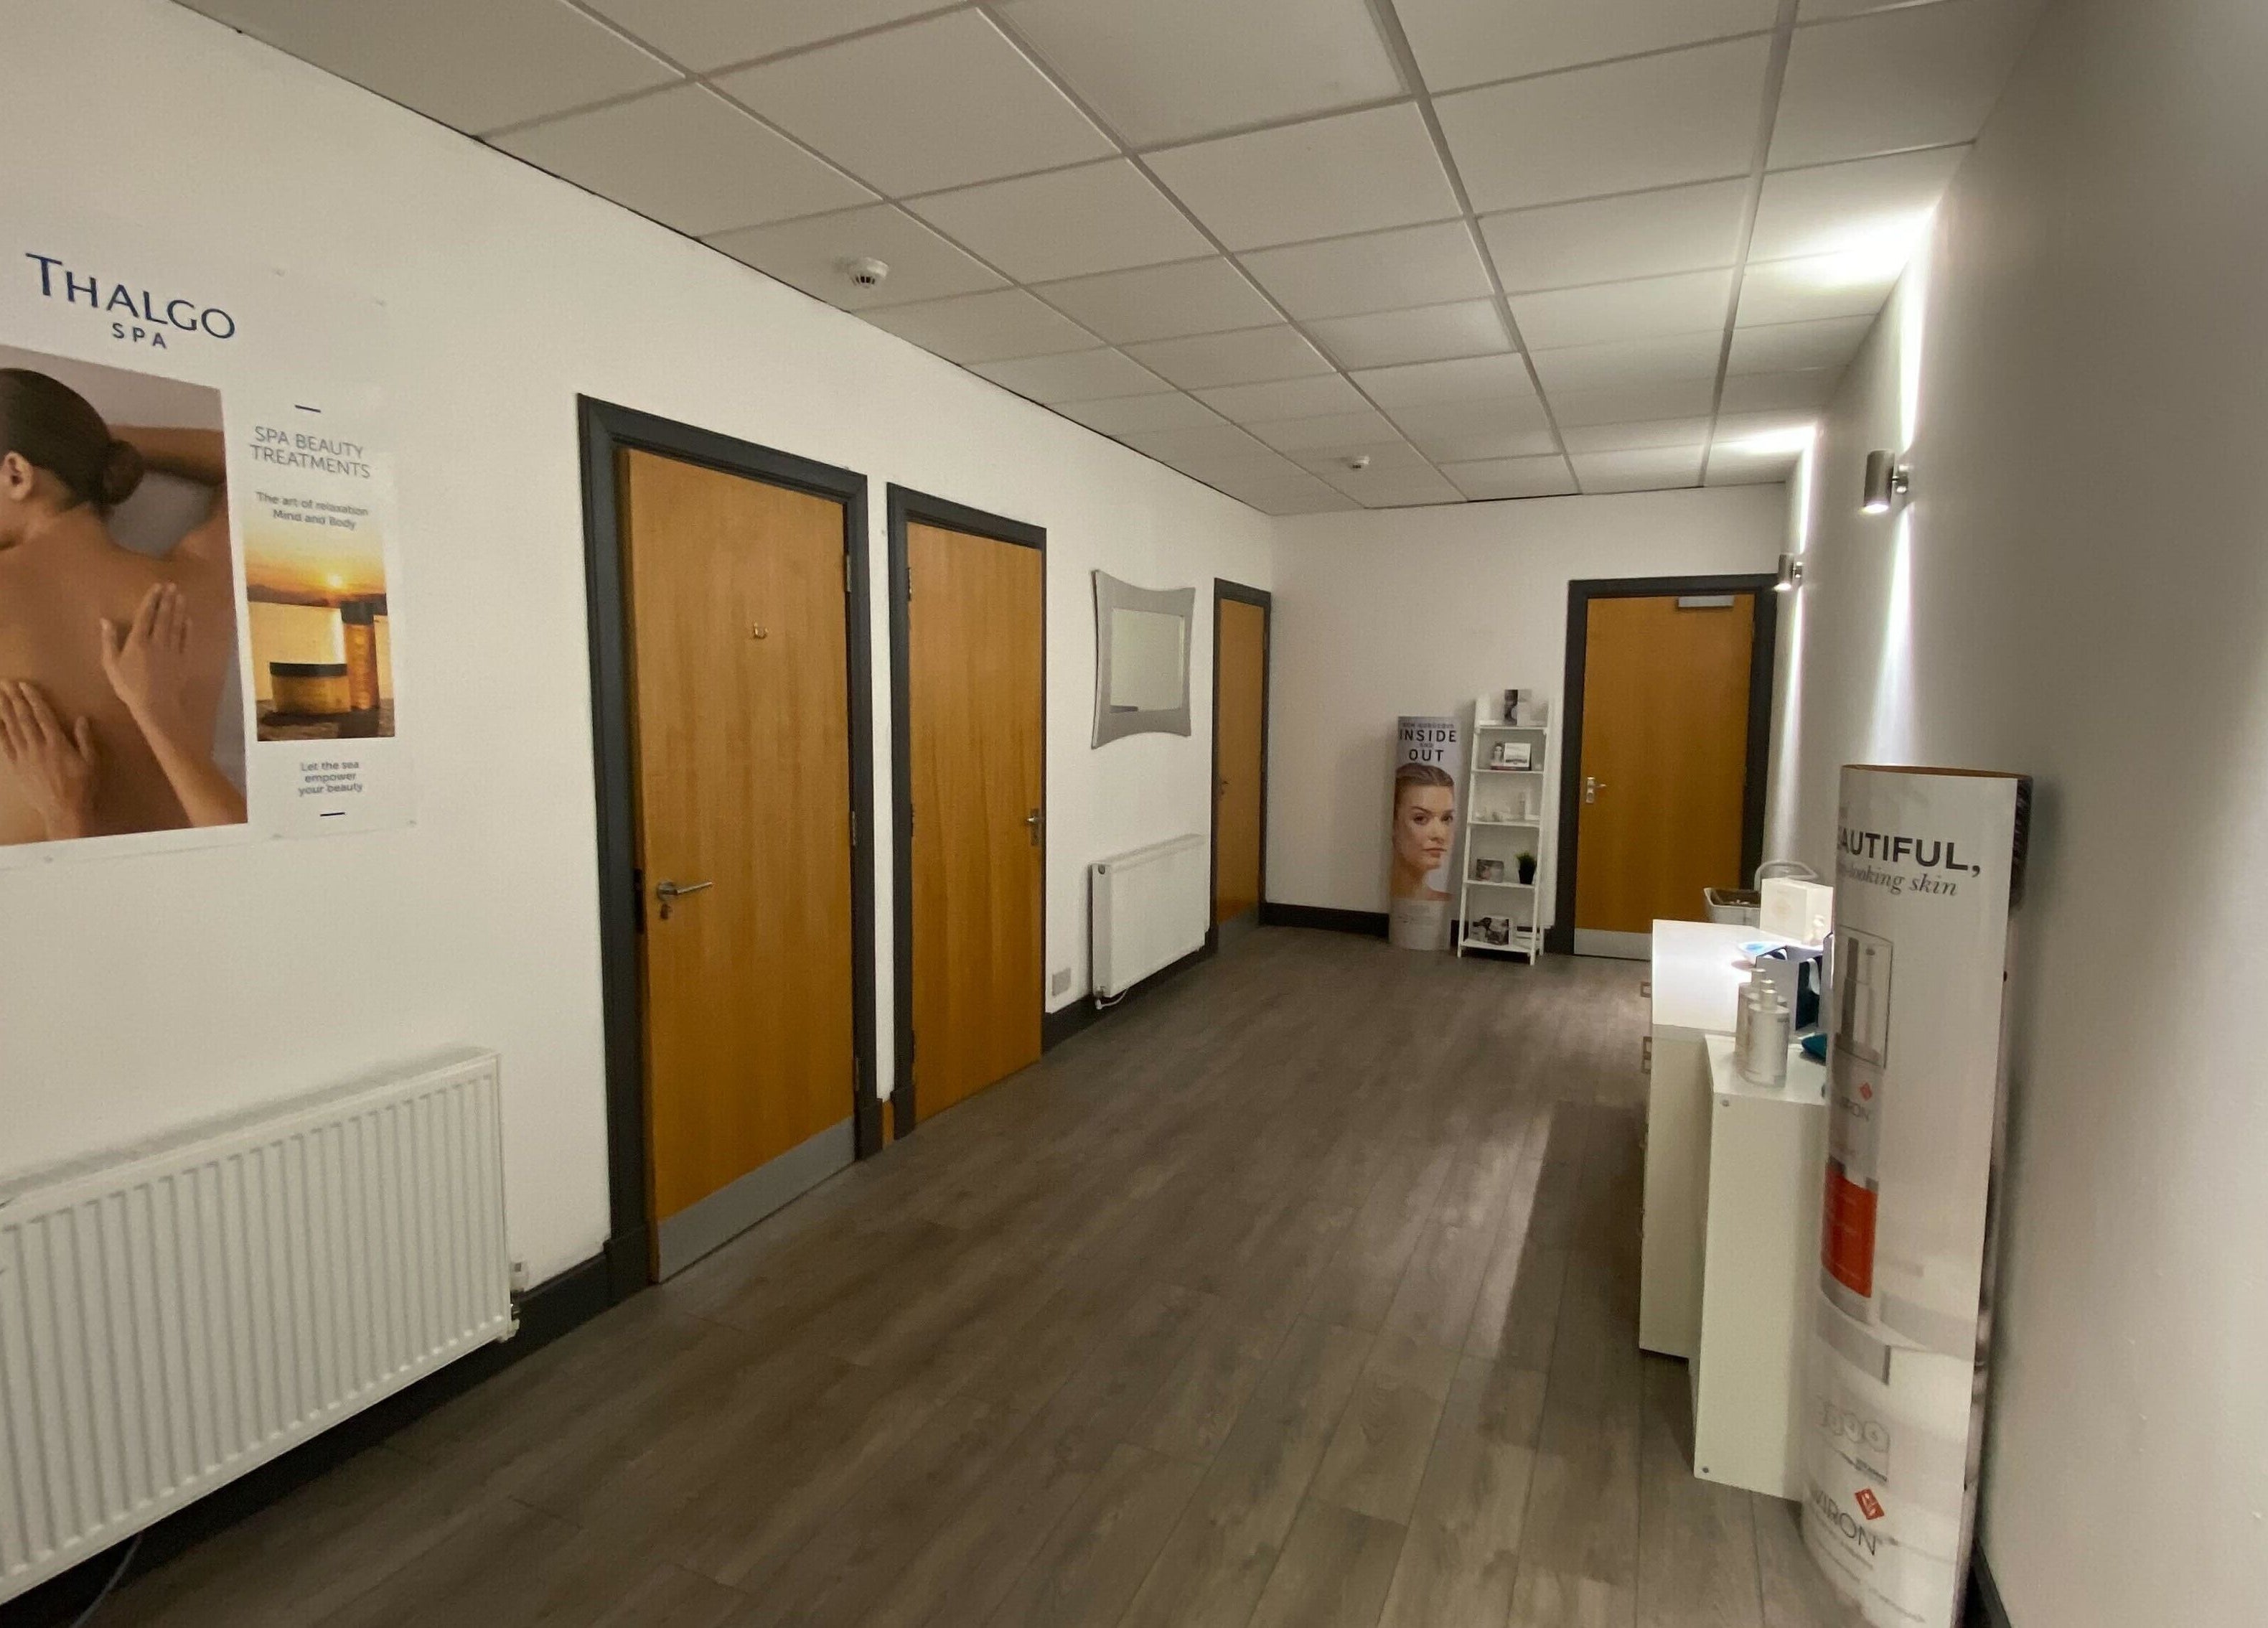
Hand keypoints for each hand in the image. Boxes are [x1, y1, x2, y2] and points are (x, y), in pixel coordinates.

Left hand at [0, 681, 98, 838]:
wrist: (64, 811)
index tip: (24, 685)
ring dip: (4, 711)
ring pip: (11, 729)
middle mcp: (38, 747)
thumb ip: (85, 739)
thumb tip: (81, 719)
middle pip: (23, 718)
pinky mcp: (16, 767)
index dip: (32, 698)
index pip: (42, 715)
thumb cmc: (82, 786)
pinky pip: (4, 746)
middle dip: (14, 699)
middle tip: (5, 683)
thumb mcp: (91, 762)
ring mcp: (24, 757)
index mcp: (57, 744)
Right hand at [101, 582, 194, 744]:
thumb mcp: (111, 664)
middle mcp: (157, 641)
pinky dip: (188, 628)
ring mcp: (172, 650)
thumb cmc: (129, 686)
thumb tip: (105, 620)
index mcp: (138, 641)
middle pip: (163, 616)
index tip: (156, 587)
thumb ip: (109, 641)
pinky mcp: (184, 659)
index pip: (145, 615)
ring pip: (176, 625)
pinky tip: (188, 618)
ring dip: (179, 609)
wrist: (155, 704)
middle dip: (167, 599)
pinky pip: (187, 640)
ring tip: (181, 595)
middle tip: (172, 585)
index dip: (151, 600)